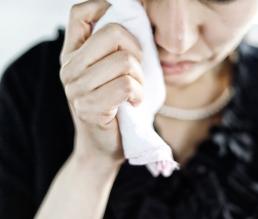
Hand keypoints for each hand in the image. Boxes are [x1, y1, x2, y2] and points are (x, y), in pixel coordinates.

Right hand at [59, 0, 143, 165]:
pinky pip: (126, 85)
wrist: (102, 147)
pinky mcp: (89, 107)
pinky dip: (138, 94)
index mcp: (72, 54)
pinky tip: (134, 103)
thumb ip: (112, 49)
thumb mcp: (108, 73)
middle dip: (136, 50)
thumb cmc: (113, 106)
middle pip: (112, 33)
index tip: (124, 25)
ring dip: (140, 79)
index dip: (104, 8)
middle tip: (135, 70)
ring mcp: (76, 88)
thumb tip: (135, 20)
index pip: (80, 14)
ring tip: (134, 91)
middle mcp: (69, 68)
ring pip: (124, 62)